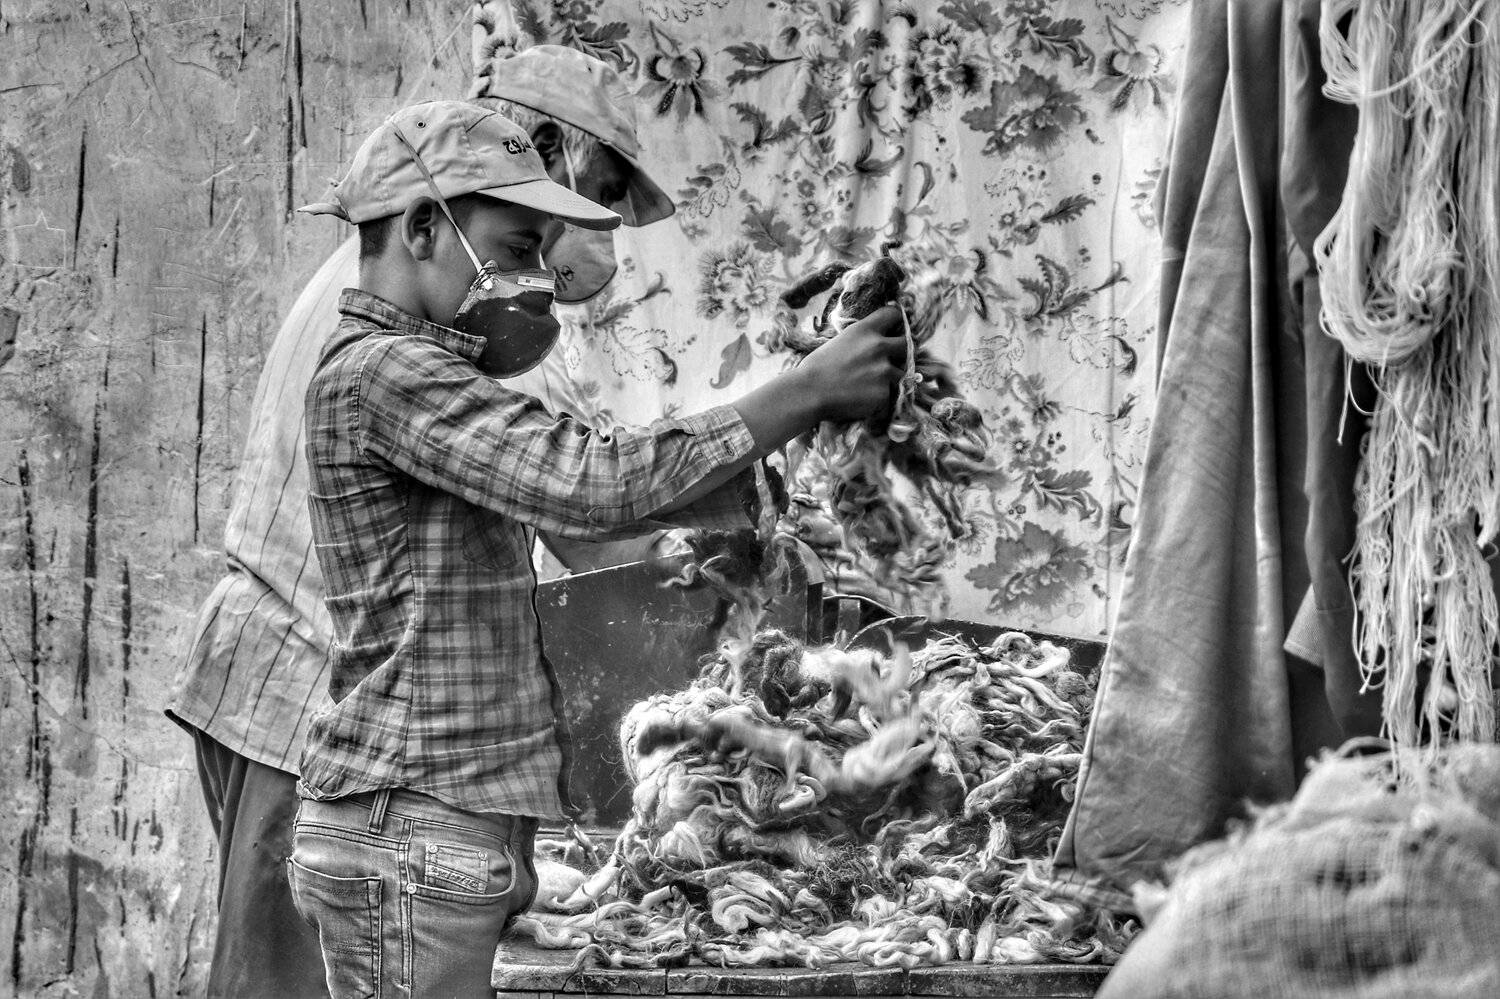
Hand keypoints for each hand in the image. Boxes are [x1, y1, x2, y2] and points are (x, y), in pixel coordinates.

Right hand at [796, 304, 906, 423]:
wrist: (809, 392)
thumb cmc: (816, 367)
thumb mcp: (840, 341)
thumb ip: (863, 339)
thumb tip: (879, 342)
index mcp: (865, 330)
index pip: (894, 314)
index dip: (897, 321)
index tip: (895, 329)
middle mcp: (878, 346)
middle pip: (907, 344)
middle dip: (902, 352)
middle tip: (893, 360)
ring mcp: (884, 370)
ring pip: (902, 372)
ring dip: (892, 378)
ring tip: (873, 384)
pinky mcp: (884, 392)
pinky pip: (891, 394)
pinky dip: (882, 397)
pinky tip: (865, 398)